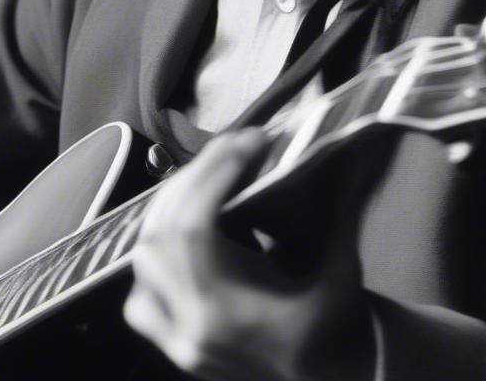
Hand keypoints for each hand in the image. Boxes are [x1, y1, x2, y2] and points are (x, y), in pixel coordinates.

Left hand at [123, 130, 374, 380]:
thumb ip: (337, 214)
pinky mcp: (174, 344)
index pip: (193, 230)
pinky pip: (142, 290)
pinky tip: (189, 225)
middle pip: (161, 235)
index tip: (249, 142)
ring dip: (171, 207)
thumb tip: (342, 152)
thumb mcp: (343, 276)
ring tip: (210, 176)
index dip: (214, 175)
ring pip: (143, 258)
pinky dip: (158, 248)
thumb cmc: (342, 340)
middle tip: (232, 148)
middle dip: (192, 179)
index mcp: (227, 317)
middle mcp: (189, 329)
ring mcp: (175, 340)